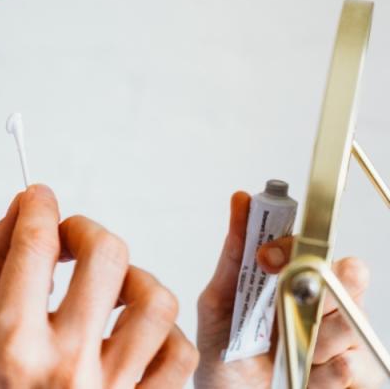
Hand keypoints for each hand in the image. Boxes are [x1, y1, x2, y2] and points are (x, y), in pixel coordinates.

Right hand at [0, 184, 197, 387]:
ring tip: (105, 290)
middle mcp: (65, 366)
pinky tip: (128, 332)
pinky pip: (178, 354)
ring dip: (131, 280)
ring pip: (156, 301)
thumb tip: (21, 211)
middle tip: (67, 241)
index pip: (35, 244)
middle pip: (107, 256)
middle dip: (84, 230)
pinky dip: (160, 333)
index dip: (38, 206)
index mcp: (11, 343)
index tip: (38, 199)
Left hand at [195, 191, 384, 387]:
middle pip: (348, 279)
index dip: (296, 246)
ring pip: (349, 323)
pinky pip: (354, 368)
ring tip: (298, 345)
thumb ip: (234, 256)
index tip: (268, 255)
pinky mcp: (346, 376)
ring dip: (324, 333)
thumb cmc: (224, 352)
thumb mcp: (219, 301)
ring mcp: (336, 342)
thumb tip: (241, 201)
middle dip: (337, 281)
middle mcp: (319, 307)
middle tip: (318, 284)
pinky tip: (318, 370)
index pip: (312, 250)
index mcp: (291, 283)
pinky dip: (333, 371)